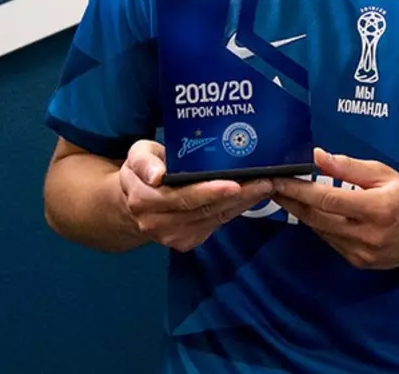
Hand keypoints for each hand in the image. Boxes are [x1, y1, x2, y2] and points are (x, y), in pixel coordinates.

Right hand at [118, 140, 273, 251]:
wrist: (134, 202)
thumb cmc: (143, 170)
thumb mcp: (137, 155)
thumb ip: (144, 161)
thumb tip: (156, 175)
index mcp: (142, 199)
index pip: (181, 196)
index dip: (209, 192)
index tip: (234, 184)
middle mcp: (156, 223)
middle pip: (203, 209)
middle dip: (236, 195)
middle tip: (263, 180)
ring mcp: (171, 236)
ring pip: (213, 218)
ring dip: (242, 203)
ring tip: (264, 185)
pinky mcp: (185, 242)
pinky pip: (216, 224)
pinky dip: (235, 210)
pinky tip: (251, 196)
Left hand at [270, 147, 398, 269]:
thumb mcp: (385, 174)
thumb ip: (349, 167)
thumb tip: (317, 156)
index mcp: (376, 208)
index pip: (326, 199)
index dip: (297, 189)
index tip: (277, 178)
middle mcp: (367, 235)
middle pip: (316, 218)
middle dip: (290, 202)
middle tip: (270, 186)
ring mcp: (362, 253)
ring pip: (320, 231)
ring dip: (301, 214)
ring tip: (285, 195)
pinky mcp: (359, 263)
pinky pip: (331, 241)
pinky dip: (319, 225)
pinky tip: (311, 212)